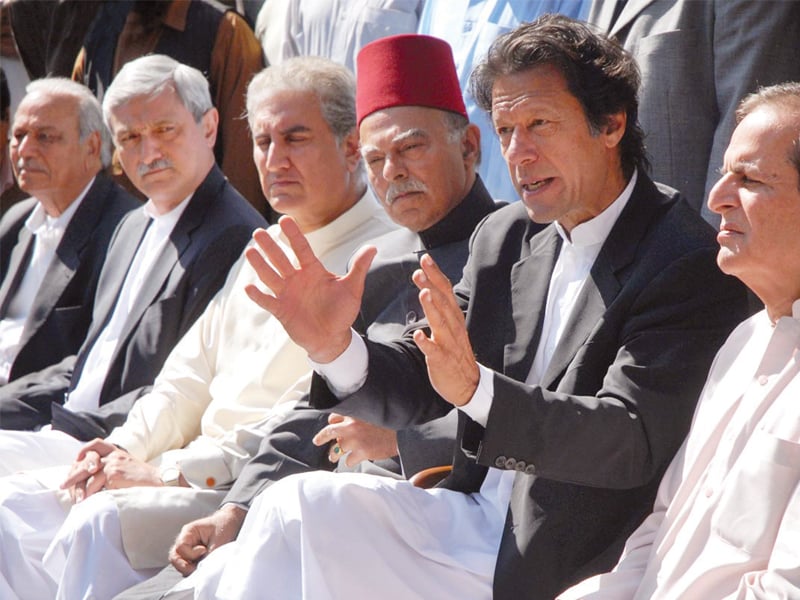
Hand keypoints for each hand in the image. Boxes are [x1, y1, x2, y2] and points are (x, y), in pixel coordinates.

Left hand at [61, 438, 162, 502]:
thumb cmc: (144, 481)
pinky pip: (94, 484)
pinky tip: (86, 502)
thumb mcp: (128, 469)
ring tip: (76, 501)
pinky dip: (88, 494)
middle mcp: (115, 454)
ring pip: (88, 474)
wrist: (159, 482)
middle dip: (73, 474)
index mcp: (118, 451)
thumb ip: (113, 469)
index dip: (84, 452)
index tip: (75, 462)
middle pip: (86, 460)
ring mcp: (114, 462)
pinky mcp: (114, 472)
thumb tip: (92, 480)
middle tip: (63, 485)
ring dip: (79, 489)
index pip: (96, 444)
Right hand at [169, 504, 246, 575]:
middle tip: (198, 568)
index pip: (180, 548)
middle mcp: (184, 540)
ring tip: (203, 566)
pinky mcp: (191, 556)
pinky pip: (186, 566)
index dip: (191, 554)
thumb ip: (209, 556)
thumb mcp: (219, 541)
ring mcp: (186, 548)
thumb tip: (202, 570)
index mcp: (189, 531)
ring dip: (189, 568)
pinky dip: (193, 569)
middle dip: (185, 566)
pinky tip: (203, 566)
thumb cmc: (224, 526)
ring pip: (179, 563)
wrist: (231, 522)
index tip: (204, 551)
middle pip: (174, 557)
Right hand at [243, 217, 376, 362]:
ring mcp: (288, 294)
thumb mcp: (352, 288)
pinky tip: (248, 287)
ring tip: (250, 251)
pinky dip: (258, 296)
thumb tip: (373, 247)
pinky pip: (267, 302)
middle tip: (258, 232)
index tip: (285, 219)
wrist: (333, 338)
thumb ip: (359, 267)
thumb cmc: (342, 312)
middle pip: (281, 259)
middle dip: (270, 246)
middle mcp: (297, 279)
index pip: (302, 248)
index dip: (293, 235)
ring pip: (270, 277)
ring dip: (260, 265)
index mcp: (313, 271)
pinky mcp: (282, 311)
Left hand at [313, 413, 398, 466]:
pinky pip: (348, 461)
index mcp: (354, 413)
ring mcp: (355, 440)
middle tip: (317, 441)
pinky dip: (350, 461)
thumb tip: (348, 422)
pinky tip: (353, 461)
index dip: (333, 423)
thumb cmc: (389, 423)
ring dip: (334, 454)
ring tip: (332, 457)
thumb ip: (359, 416)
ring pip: (337, 450)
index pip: (334, 418)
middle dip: (321, 438)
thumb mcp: (373, 413)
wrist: (403, 434)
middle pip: (329, 432)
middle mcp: (351, 426)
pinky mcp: (361, 453)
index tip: (332, 425)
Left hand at [411, 254, 478, 406]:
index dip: (436, 275)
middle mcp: (453, 327)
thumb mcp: (450, 326)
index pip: (445, 291)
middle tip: (420, 269)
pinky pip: (434, 352)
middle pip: (443, 302)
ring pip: (441, 323)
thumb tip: (428, 287)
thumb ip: (440, 308)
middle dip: (432, 285)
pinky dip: (427, 344)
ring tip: (423, 293)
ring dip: (432, 308)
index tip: (426, 259)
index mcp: (454, 318)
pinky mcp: (443, 361)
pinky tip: (418, 336)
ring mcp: (449, 344)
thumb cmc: (454, 353)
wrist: (468, 385)